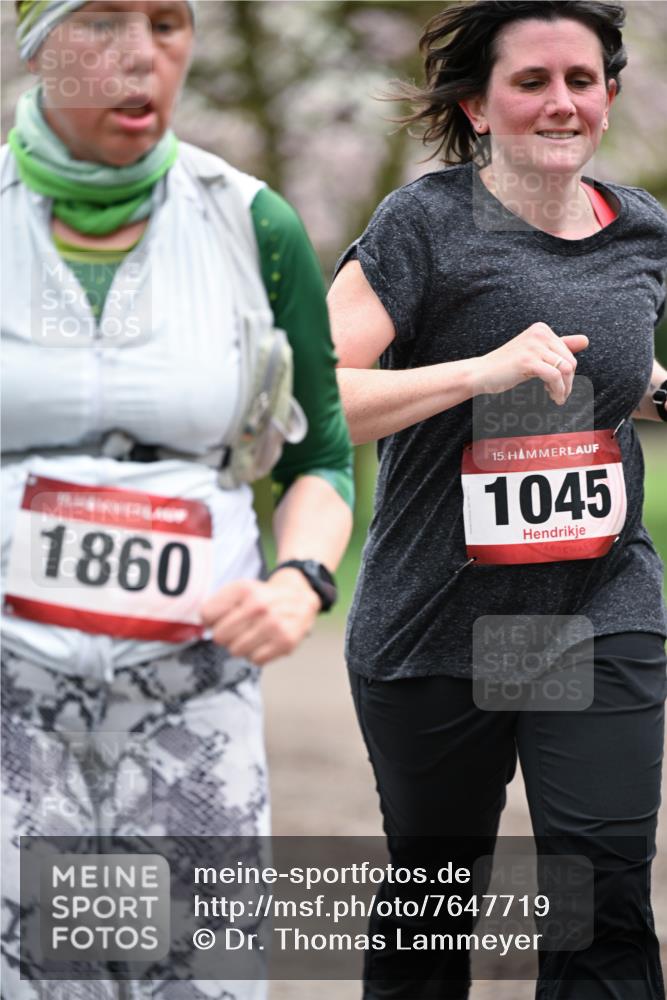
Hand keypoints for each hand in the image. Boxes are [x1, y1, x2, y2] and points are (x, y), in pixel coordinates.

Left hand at [200, 568, 320, 666]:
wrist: (299, 597)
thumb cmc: (262, 598)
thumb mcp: (239, 590)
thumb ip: (216, 606)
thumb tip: (204, 627)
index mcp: (243, 589)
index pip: (206, 615)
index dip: (211, 620)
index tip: (222, 618)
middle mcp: (259, 606)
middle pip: (219, 637)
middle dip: (226, 635)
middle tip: (238, 629)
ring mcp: (274, 624)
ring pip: (236, 651)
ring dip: (241, 646)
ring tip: (253, 635)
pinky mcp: (285, 642)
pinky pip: (255, 660)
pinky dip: (257, 654)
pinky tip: (264, 642)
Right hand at [473, 323, 588, 404]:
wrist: (481, 373)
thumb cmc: (506, 366)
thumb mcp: (535, 354)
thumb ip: (559, 346)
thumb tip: (586, 340)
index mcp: (541, 329)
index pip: (568, 352)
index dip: (567, 372)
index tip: (559, 384)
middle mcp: (539, 333)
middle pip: (570, 361)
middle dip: (569, 382)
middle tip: (559, 395)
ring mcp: (533, 346)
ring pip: (565, 369)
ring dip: (565, 388)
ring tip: (558, 398)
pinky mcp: (528, 361)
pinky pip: (555, 376)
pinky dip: (557, 390)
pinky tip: (552, 397)